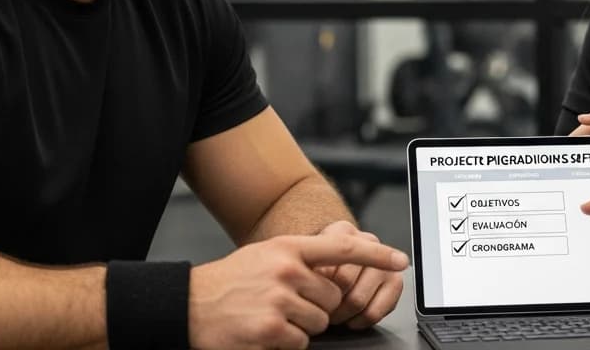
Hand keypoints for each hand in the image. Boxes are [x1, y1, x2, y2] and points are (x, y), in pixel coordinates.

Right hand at [188, 223, 408, 349]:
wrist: (188, 305)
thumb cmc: (230, 282)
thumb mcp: (265, 256)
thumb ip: (300, 259)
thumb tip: (336, 270)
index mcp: (288, 248)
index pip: (342, 248)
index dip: (376, 255)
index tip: (402, 260)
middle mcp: (287, 270)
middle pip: (333, 298)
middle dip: (316, 307)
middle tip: (284, 304)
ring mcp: (279, 300)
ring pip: (320, 322)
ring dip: (301, 327)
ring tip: (270, 317)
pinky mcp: (271, 330)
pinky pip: (301, 343)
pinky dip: (287, 343)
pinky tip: (264, 333)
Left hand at [315, 221, 405, 328]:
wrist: (335, 272)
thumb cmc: (316, 269)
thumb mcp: (304, 261)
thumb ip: (307, 268)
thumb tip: (313, 284)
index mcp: (343, 232)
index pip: (327, 262)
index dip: (318, 281)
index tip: (310, 289)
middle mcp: (368, 242)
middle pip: (344, 282)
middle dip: (328, 300)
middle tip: (321, 306)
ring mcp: (384, 261)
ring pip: (358, 301)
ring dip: (342, 314)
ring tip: (334, 313)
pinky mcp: (396, 282)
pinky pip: (374, 313)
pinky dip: (358, 321)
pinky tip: (351, 317)